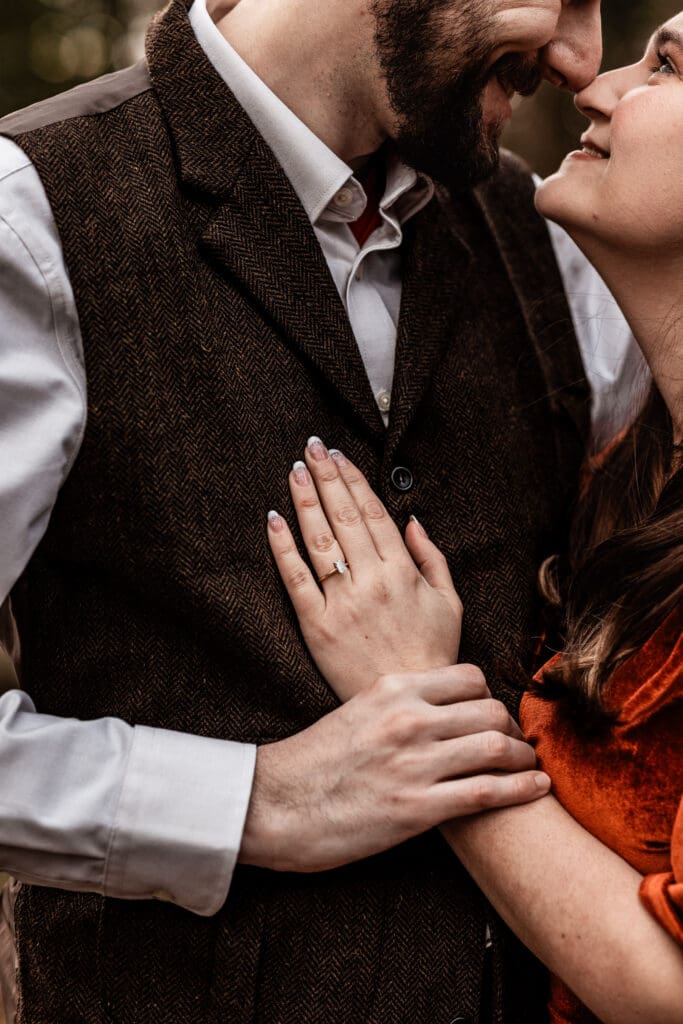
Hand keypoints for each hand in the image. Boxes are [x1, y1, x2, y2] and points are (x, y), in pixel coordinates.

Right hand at [239, 665, 549, 872]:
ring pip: (497, 746)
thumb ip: (398, 703)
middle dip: (512, 727)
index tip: (492, 712)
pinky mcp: (418, 808)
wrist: (274, 804)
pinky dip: (522, 789)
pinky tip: (538, 788)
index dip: (489, 695)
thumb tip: (436, 708)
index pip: (468, 676)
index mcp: (391, 689)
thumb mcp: (355, 712)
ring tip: (530, 766)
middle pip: (490, 709)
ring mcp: (415, 763)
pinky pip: (489, 792)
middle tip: (517, 742)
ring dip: (524, 757)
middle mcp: (408, 719)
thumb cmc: (312, 760)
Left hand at [267, 438, 461, 700]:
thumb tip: (412, 521)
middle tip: (311, 447)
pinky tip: (274, 519)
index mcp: (403, 571)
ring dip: (304, 500)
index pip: (372, 513)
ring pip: (319, 540)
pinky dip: (283, 547)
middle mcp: (372, 580)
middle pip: (343, 517)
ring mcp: (342, 602)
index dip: (353, 479)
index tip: (338, 454)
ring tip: (294, 471)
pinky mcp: (316, 625)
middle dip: (326, 476)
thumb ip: (432, 558)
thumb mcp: (450, 603)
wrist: (410, 702)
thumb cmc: (432, 653)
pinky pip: (295, 579)